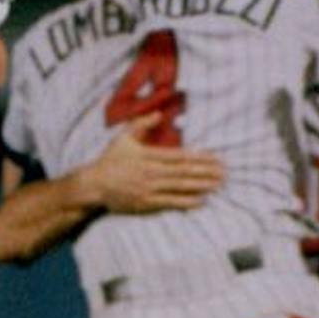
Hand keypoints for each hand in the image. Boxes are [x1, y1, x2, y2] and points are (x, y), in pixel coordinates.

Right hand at [79, 118, 224, 212]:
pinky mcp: (145, 203)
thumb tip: (159, 113)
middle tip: (224, 173)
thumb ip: (142, 124)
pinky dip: (186, 202)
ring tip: (218, 185)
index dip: (199, 158)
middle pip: (184, 172)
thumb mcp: (123, 137)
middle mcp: (151, 172)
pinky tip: (200, 201)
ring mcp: (149, 189)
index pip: (179, 156)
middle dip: (206, 172)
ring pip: (180, 186)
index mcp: (148, 155)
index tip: (216, 158)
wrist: (94, 184)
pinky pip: (169, 202)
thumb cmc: (110, 160)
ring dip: (201, 186)